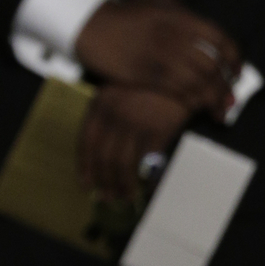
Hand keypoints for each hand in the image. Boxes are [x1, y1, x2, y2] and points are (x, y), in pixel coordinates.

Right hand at [75, 0, 240, 115]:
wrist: (89, 25)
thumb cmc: (124, 15)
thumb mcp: (158, 4)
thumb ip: (183, 16)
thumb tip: (206, 36)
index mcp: (180, 16)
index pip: (219, 40)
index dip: (234, 59)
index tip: (237, 73)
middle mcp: (174, 36)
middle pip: (211, 66)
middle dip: (225, 87)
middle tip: (229, 101)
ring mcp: (160, 56)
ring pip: (197, 82)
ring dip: (211, 100)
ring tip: (218, 112)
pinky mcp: (145, 74)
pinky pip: (177, 91)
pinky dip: (191, 101)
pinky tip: (194, 107)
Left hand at [79, 86, 188, 200]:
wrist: (178, 68)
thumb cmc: (148, 81)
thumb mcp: (119, 88)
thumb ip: (108, 113)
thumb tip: (102, 150)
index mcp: (100, 104)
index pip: (86, 142)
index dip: (85, 166)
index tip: (86, 183)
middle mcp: (113, 115)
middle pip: (103, 157)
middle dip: (104, 181)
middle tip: (107, 197)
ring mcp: (134, 122)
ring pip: (123, 164)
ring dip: (123, 185)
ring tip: (126, 197)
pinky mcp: (157, 129)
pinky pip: (148, 162)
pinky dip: (147, 179)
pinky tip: (148, 188)